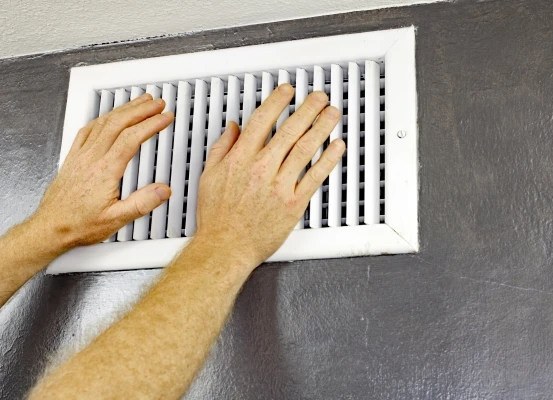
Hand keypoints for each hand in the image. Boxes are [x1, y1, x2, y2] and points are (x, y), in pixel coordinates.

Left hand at [33, 94, 173, 249]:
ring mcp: (80, 156)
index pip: (132, 138)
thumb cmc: (79, 224)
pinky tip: (108, 116)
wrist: (51, 227)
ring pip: (103, 122)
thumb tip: (163, 190)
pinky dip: (102, 118)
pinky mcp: (73, 158)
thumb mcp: (116, 219)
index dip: (151, 124)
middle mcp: (91, 158)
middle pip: (118, 123)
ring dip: (124, 109)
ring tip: (139, 103)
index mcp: (105, 171)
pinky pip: (87, 130)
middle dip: (141, 109)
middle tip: (157, 104)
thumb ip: (142, 203)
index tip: (164, 117)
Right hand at [195, 84, 344, 266]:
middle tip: (318, 97)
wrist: (226, 248)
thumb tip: (233, 129)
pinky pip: (314, 177)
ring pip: (304, 149)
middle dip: (307, 109)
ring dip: (321, 127)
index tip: (287, 91)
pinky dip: (328, 159)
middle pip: (288, 130)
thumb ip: (222, 149)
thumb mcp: (209, 177)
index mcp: (240, 159)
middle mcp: (261, 169)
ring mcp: (278, 186)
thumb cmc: (218, 218)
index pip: (261, 121)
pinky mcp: (292, 204)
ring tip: (332, 114)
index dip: (277, 102)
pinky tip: (336, 147)